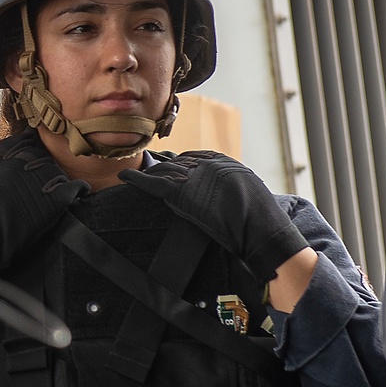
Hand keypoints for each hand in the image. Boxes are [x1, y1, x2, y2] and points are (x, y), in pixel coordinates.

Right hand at [0, 130, 88, 274]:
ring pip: (58, 171)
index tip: (32, 149)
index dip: (27, 147)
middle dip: (42, 166)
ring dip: (57, 180)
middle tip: (42, 180)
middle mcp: (21, 162)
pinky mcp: (55, 198)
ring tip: (56, 191)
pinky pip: (75, 187)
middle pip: (41, 156)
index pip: (20, 142)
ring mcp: (39, 178)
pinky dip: (79, 190)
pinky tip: (79, 193)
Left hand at [118, 151, 308, 282]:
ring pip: (162, 170)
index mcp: (222, 161)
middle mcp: (205, 164)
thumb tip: (221, 190)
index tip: (167, 164)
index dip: (178, 163)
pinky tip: (124, 177)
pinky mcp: (181, 191)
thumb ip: (229, 185)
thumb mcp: (247, 189)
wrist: (261, 229)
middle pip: (174, 163)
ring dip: (148, 172)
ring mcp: (192, 176)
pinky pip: (152, 182)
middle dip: (160, 167)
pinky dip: (136, 179)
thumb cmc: (260, 217)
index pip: (192, 157)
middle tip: (146, 168)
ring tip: (134, 174)